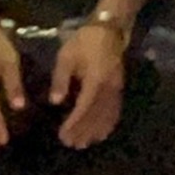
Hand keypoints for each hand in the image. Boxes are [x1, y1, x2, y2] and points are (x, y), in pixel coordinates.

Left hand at [51, 25, 126, 149]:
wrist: (108, 29)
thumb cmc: (84, 41)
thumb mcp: (66, 57)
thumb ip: (61, 80)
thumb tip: (56, 102)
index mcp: (95, 80)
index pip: (84, 108)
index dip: (74, 124)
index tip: (64, 135)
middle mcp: (108, 88)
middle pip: (96, 116)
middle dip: (84, 132)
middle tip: (72, 145)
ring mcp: (116, 89)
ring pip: (107, 116)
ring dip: (96, 131)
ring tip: (85, 144)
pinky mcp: (119, 88)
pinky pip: (115, 111)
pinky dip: (108, 124)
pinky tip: (102, 133)